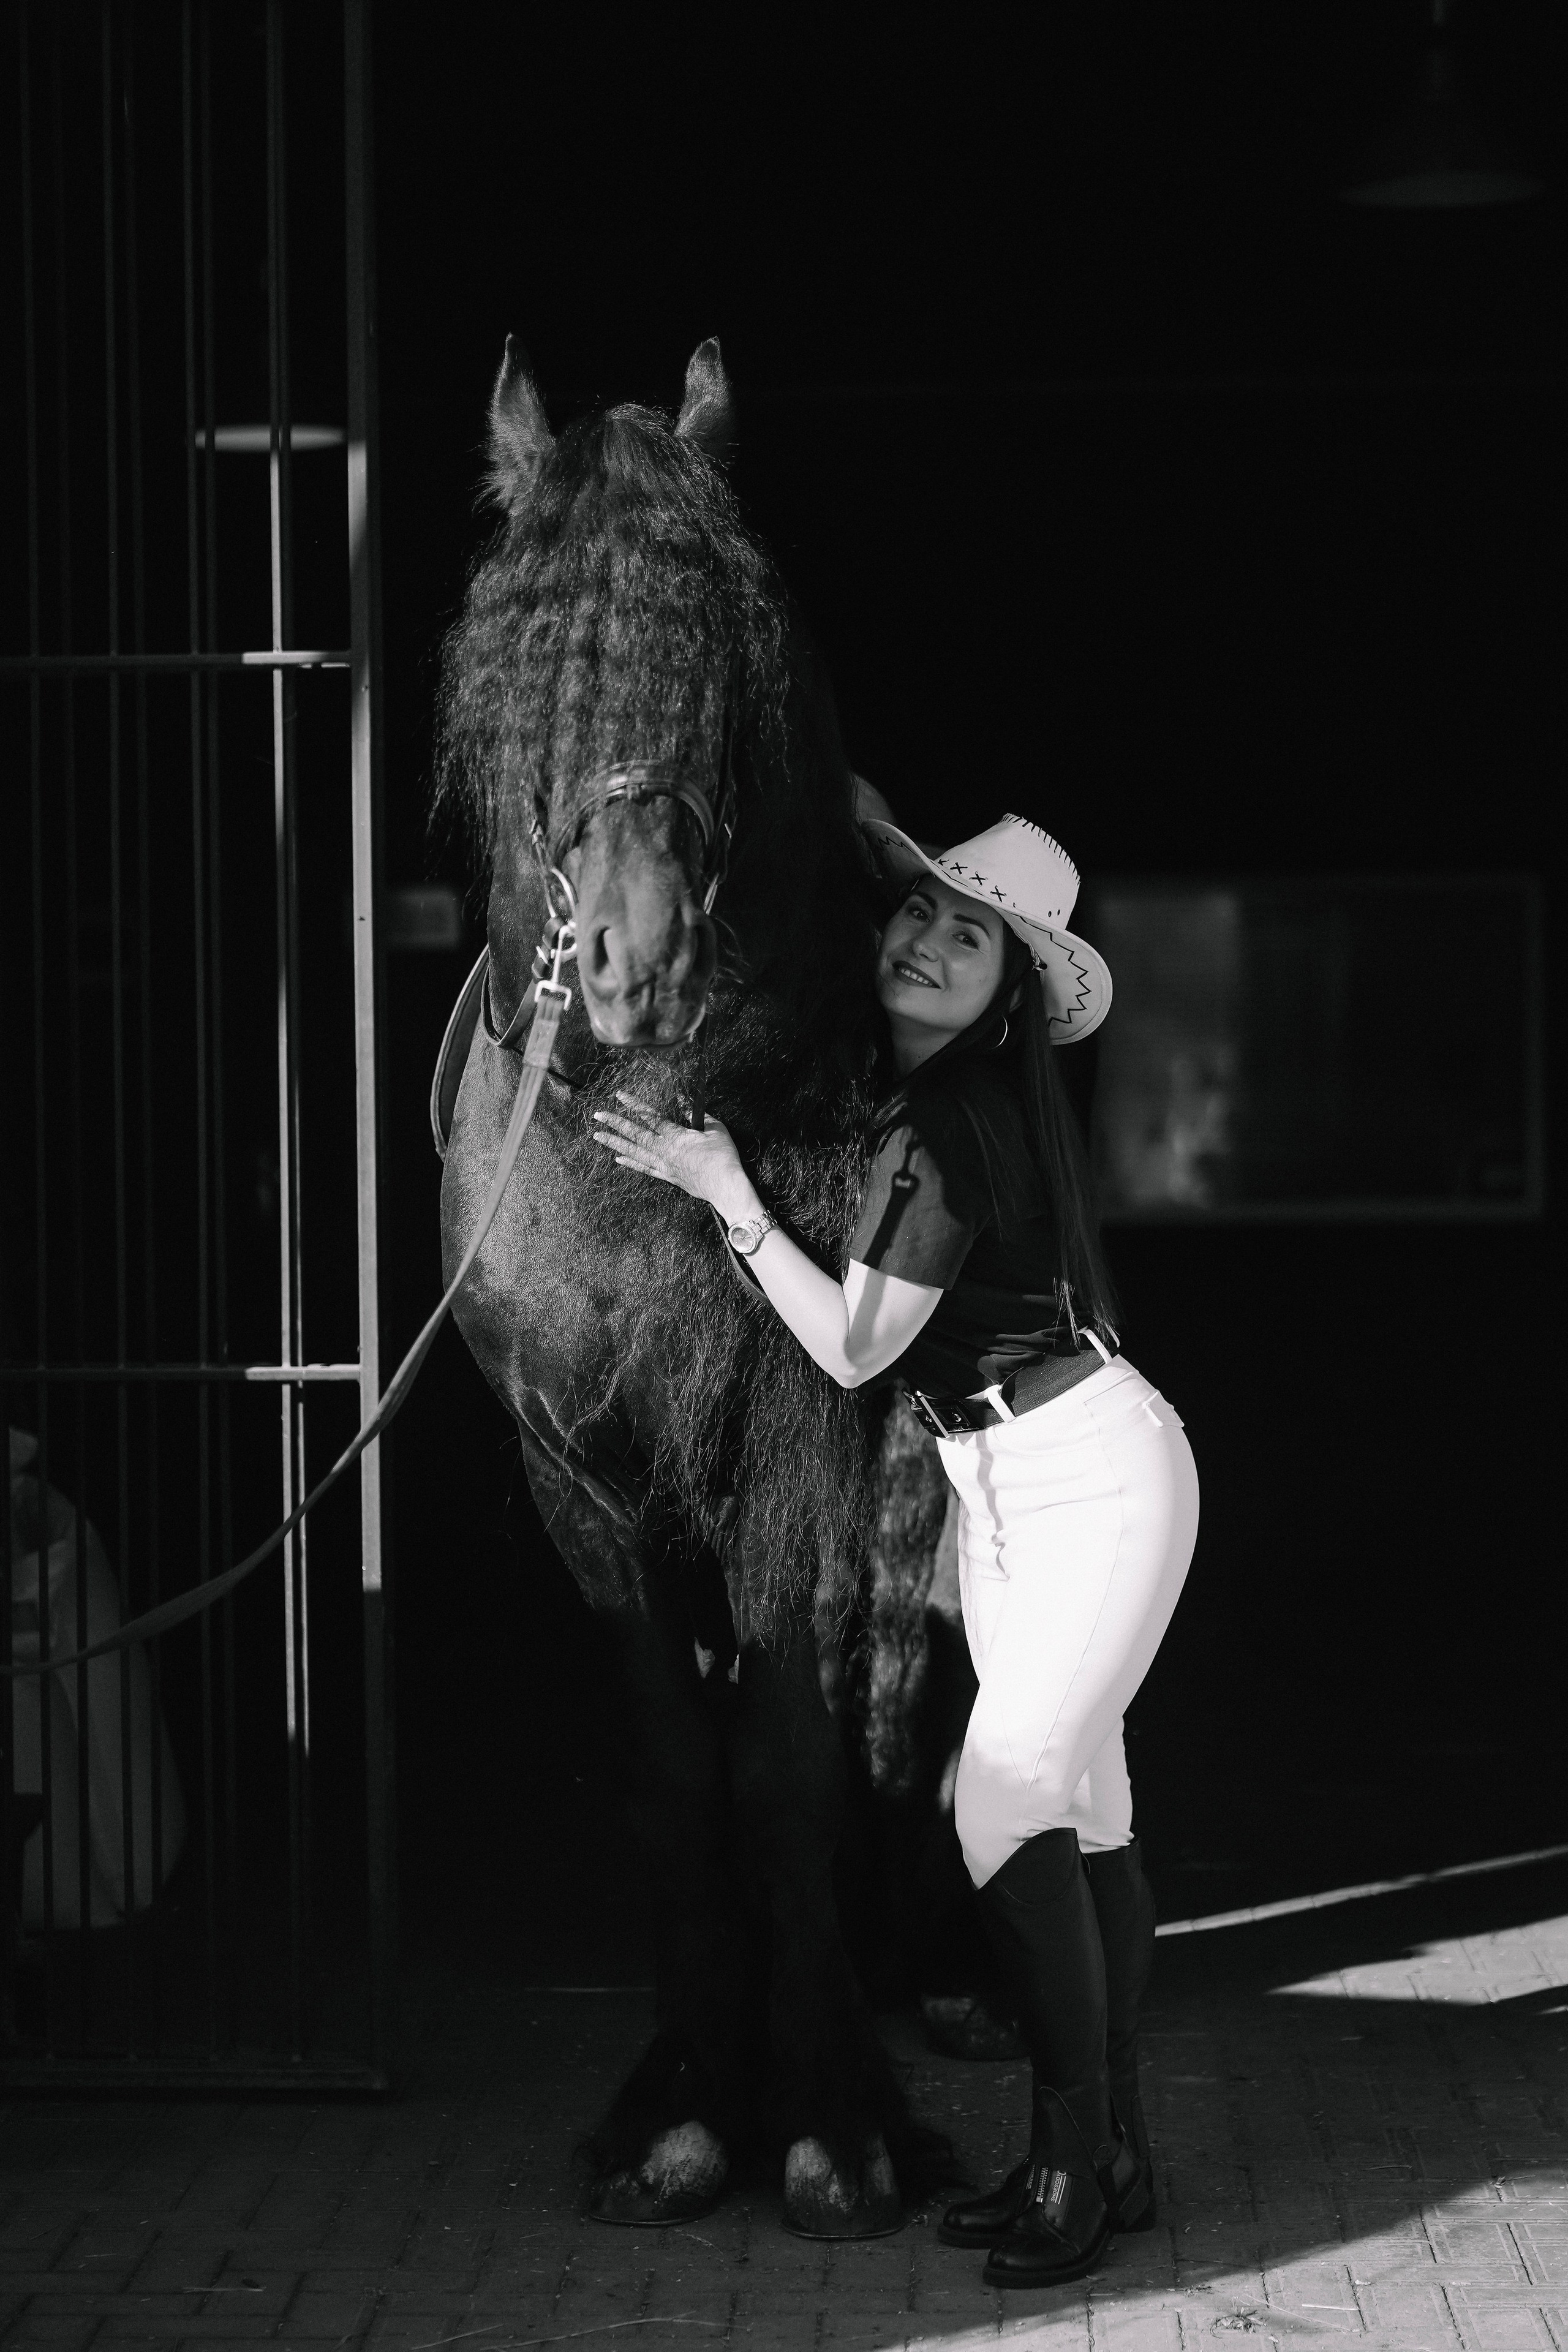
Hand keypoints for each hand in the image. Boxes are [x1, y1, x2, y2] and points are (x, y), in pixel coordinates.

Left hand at [592, 1094, 752, 1215]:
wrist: (725, 1186)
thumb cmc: (723, 1157)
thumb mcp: (715, 1129)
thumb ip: (698, 1115)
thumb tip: (685, 1103)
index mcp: (675, 1136)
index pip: (650, 1116)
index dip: (634, 1104)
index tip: (619, 1095)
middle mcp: (664, 1151)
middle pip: (634, 1134)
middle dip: (615, 1123)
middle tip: (598, 1115)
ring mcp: (663, 1165)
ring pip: (634, 1152)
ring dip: (615, 1143)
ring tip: (599, 1136)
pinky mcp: (668, 1177)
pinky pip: (644, 1169)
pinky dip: (631, 1163)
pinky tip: (618, 1159)